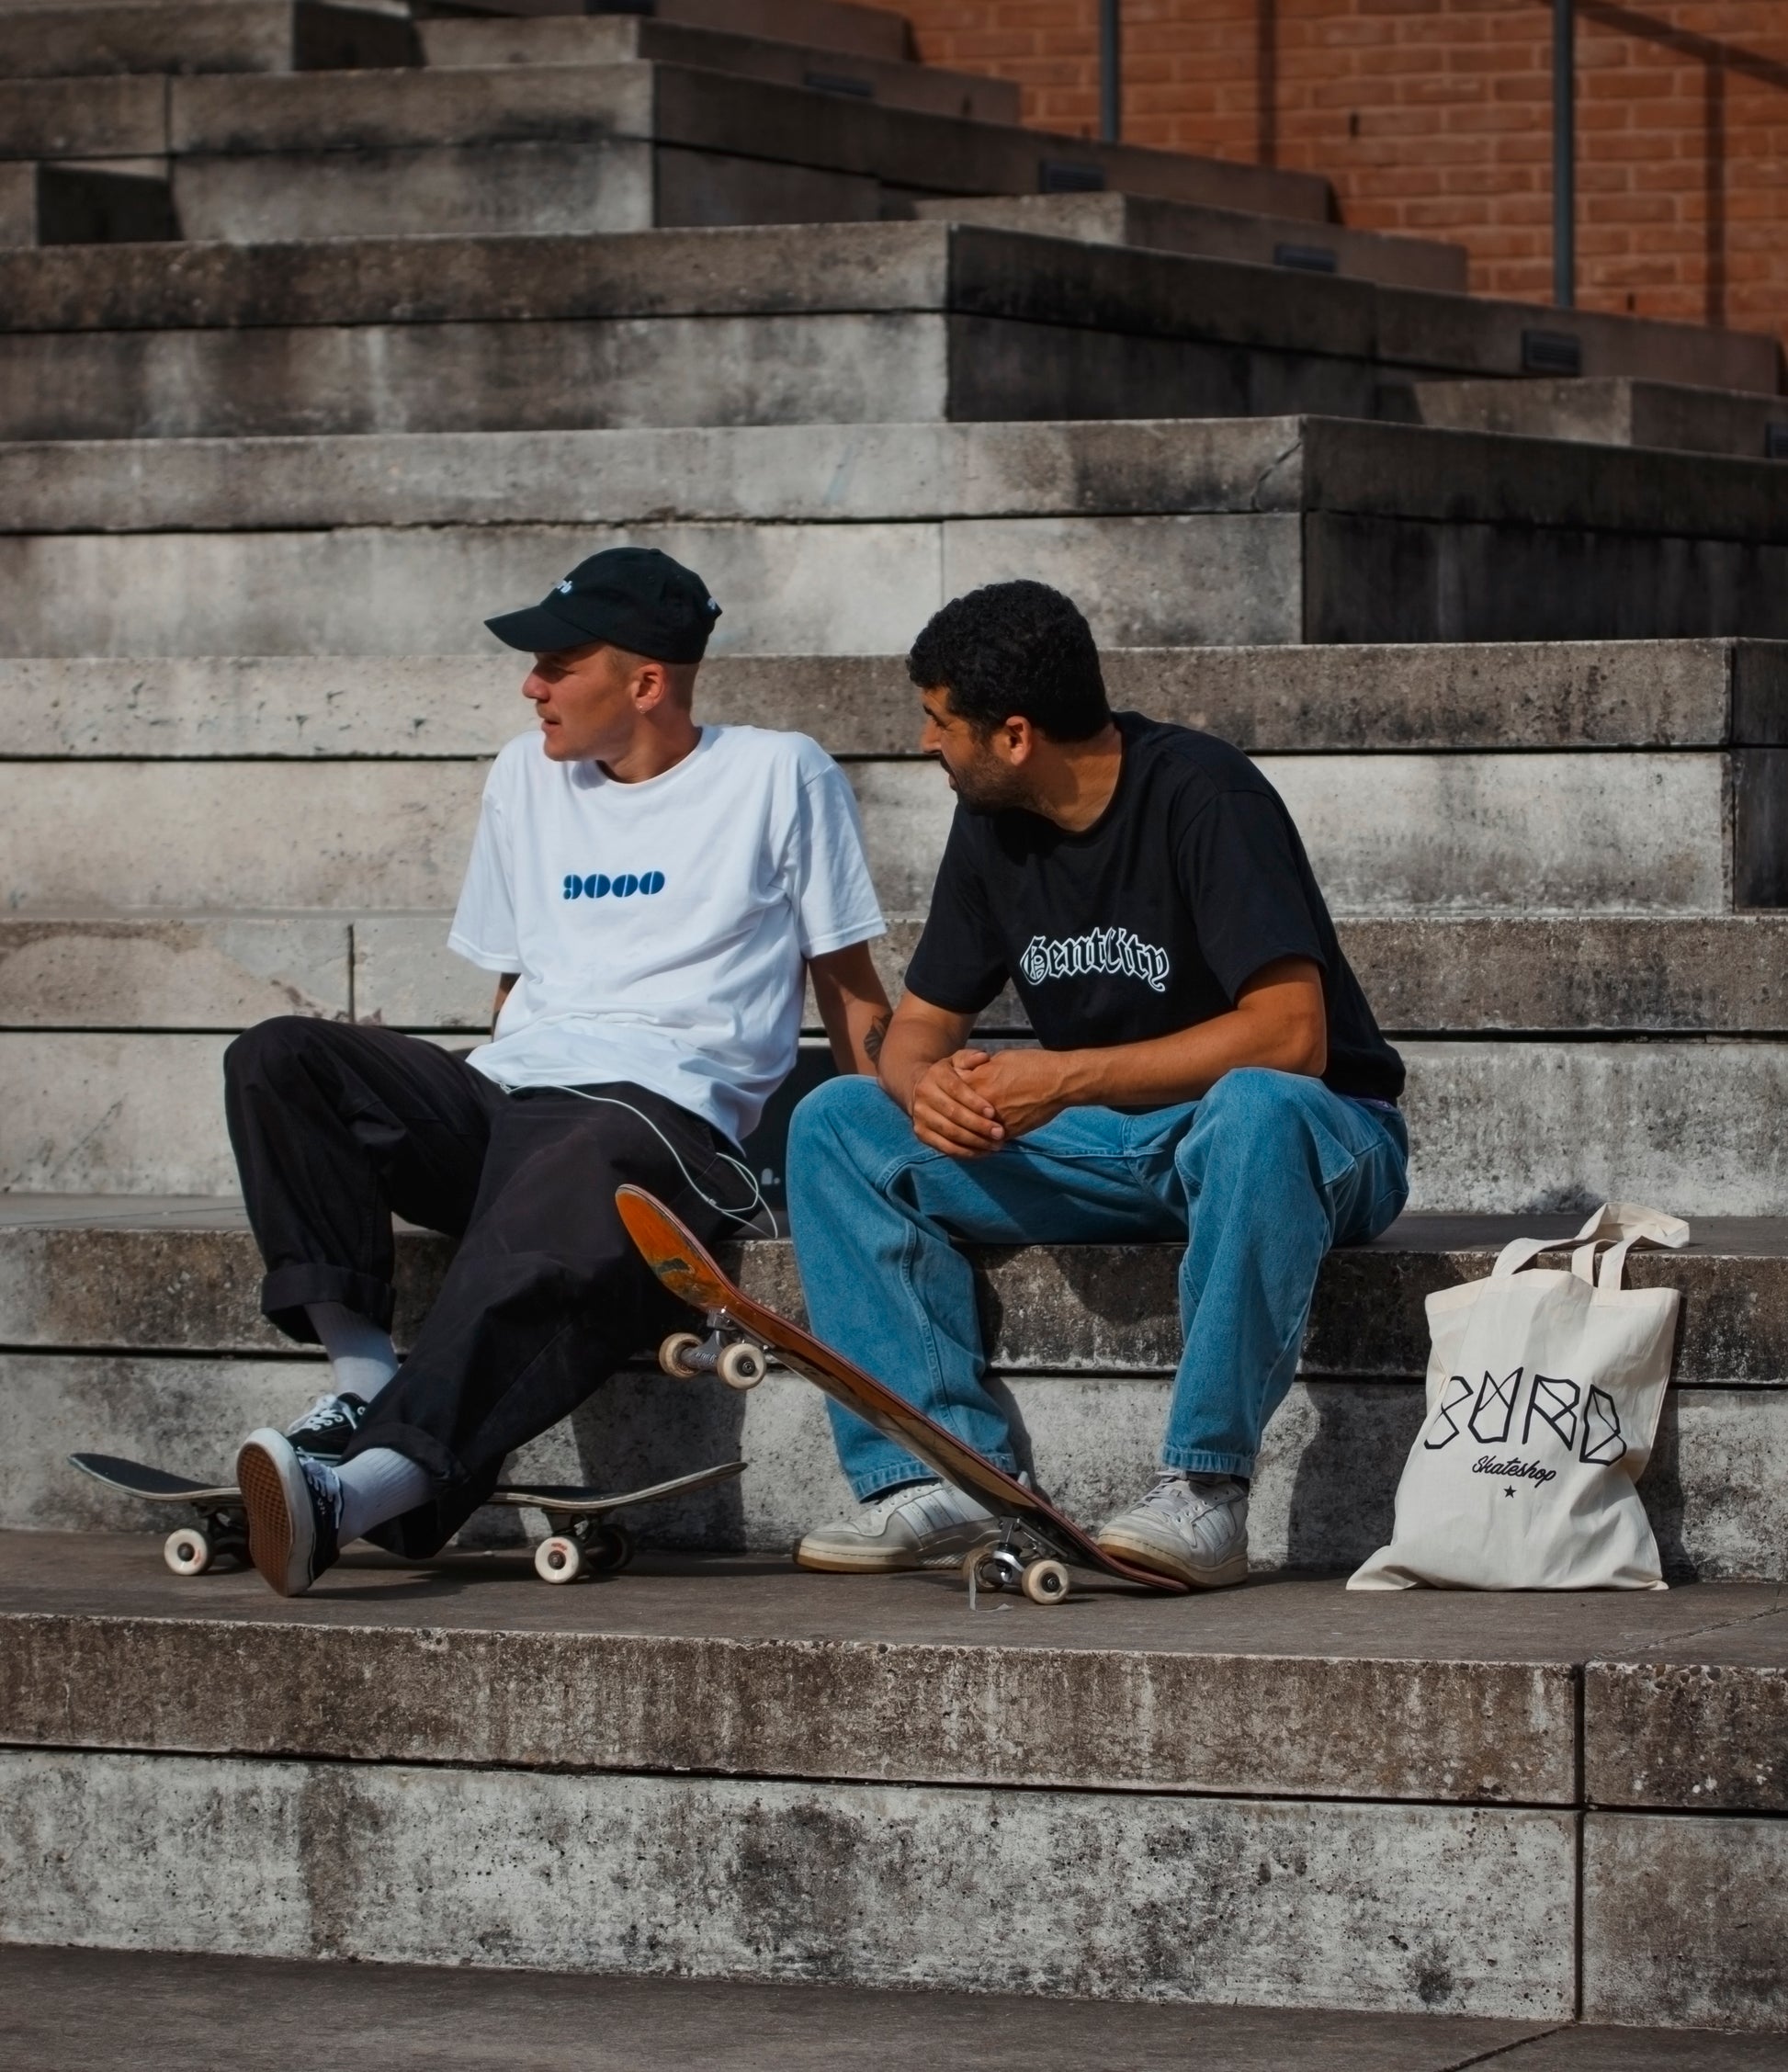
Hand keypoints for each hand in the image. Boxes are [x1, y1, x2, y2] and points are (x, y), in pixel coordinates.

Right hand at [910, 1048, 1006, 1157]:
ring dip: (975, 1141)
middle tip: (999, 1133)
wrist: (919, 1088)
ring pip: (950, 1133)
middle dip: (978, 1125)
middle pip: (953, 1114)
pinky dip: (965, 1152)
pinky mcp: (921, 1133)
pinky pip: (944, 1147)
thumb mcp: (956, 1061)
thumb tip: (984, 1057)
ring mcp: (920, 1117)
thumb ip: (970, 1058)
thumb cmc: (949, 1075)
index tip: (993, 1112)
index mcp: (935, 1075)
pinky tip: (983, 1152)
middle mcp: (923, 1096)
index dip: (974, 1102)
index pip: (955, 1089)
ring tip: (996, 1145)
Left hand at [958, 1048, 1075, 1139]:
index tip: (950, 1098)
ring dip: (969, 1134)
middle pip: (958, 1116)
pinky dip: (985, 1141)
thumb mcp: (999, 1059)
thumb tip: (969, 1075)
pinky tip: (985, 1140)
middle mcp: (981, 1103)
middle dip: (956, 1118)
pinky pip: (989, 1141)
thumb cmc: (1031, 1065)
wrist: (1058, 1082)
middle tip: (955, 1120)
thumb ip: (980, 1070)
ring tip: (967, 1135)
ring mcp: (994, 1120)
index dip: (951, 1096)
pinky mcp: (1008, 1132)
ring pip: (972, 1132)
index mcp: (977, 1082)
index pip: (951, 1094)